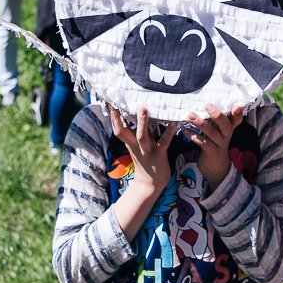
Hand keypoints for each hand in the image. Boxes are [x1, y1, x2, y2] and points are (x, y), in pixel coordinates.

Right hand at [108, 107, 176, 241]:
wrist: (151, 183)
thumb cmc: (146, 158)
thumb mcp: (137, 144)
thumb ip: (136, 129)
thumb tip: (138, 110)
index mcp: (129, 142)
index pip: (116, 126)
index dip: (111, 114)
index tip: (108, 98)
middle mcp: (135, 145)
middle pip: (122, 131)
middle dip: (118, 117)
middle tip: (118, 102)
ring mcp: (146, 151)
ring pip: (141, 136)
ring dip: (142, 123)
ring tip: (143, 108)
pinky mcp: (159, 155)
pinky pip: (164, 142)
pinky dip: (169, 132)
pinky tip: (175, 122)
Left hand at [185, 104, 243, 191]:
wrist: (216, 167)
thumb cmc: (215, 143)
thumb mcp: (218, 131)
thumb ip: (215, 119)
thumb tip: (203, 101)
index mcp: (229, 128)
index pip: (237, 120)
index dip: (238, 114)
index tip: (236, 106)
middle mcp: (226, 135)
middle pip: (225, 124)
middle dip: (217, 115)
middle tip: (207, 105)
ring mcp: (220, 145)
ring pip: (212, 133)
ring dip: (200, 123)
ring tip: (190, 115)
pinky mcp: (212, 153)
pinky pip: (203, 143)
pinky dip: (194, 136)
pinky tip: (185, 131)